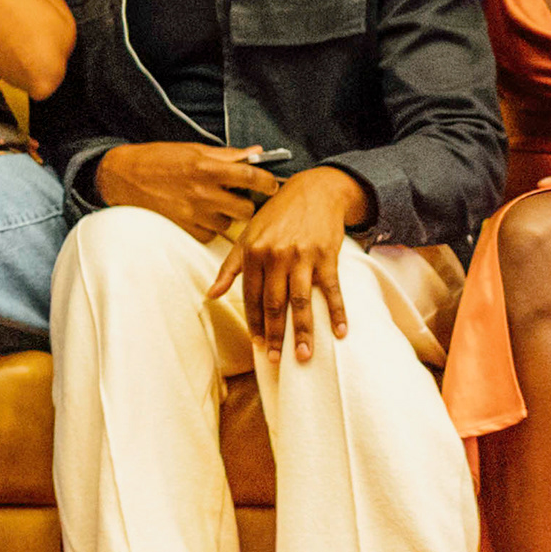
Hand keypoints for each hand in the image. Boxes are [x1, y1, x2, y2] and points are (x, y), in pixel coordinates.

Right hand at [95, 142, 283, 242]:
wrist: (119, 177)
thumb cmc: (156, 159)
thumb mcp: (192, 150)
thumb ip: (227, 155)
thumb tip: (257, 152)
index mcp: (207, 167)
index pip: (252, 177)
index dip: (268, 182)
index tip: (270, 184)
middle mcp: (203, 193)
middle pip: (246, 209)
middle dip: (246, 204)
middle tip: (237, 197)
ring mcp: (193, 214)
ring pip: (228, 224)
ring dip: (225, 216)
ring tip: (210, 204)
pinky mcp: (184, 230)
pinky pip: (210, 235)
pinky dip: (207, 226)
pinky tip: (196, 214)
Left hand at [208, 168, 366, 366]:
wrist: (314, 191)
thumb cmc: (276, 217)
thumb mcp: (247, 237)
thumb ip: (230, 268)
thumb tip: (210, 295)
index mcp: (253, 254)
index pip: (251, 297)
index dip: (254, 323)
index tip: (257, 346)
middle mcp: (276, 257)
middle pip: (274, 303)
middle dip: (275, 334)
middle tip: (276, 360)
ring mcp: (303, 257)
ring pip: (300, 301)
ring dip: (302, 331)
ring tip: (303, 355)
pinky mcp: (327, 257)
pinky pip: (332, 290)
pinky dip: (337, 312)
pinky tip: (340, 333)